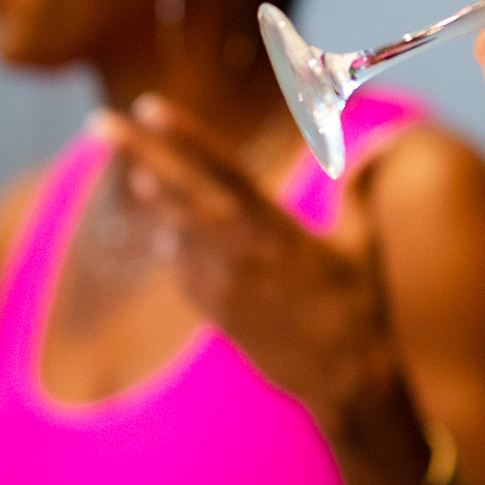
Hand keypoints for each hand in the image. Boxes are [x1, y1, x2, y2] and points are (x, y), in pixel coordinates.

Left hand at [93, 99, 400, 432]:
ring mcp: (220, 284)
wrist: (343, 377)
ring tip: (135, 168)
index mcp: (276, 226)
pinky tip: (177, 233)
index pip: (223, 168)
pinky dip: (179, 244)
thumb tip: (386, 143)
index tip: (150, 106)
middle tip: (98, 121)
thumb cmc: (360, 304)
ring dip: (157, 197)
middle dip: (138, 152)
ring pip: (175, 228)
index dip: (186, 135)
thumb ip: (360, 188)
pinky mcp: (212, 312)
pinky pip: (184, 267)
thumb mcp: (362, 241)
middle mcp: (240, 251)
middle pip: (180, 191)